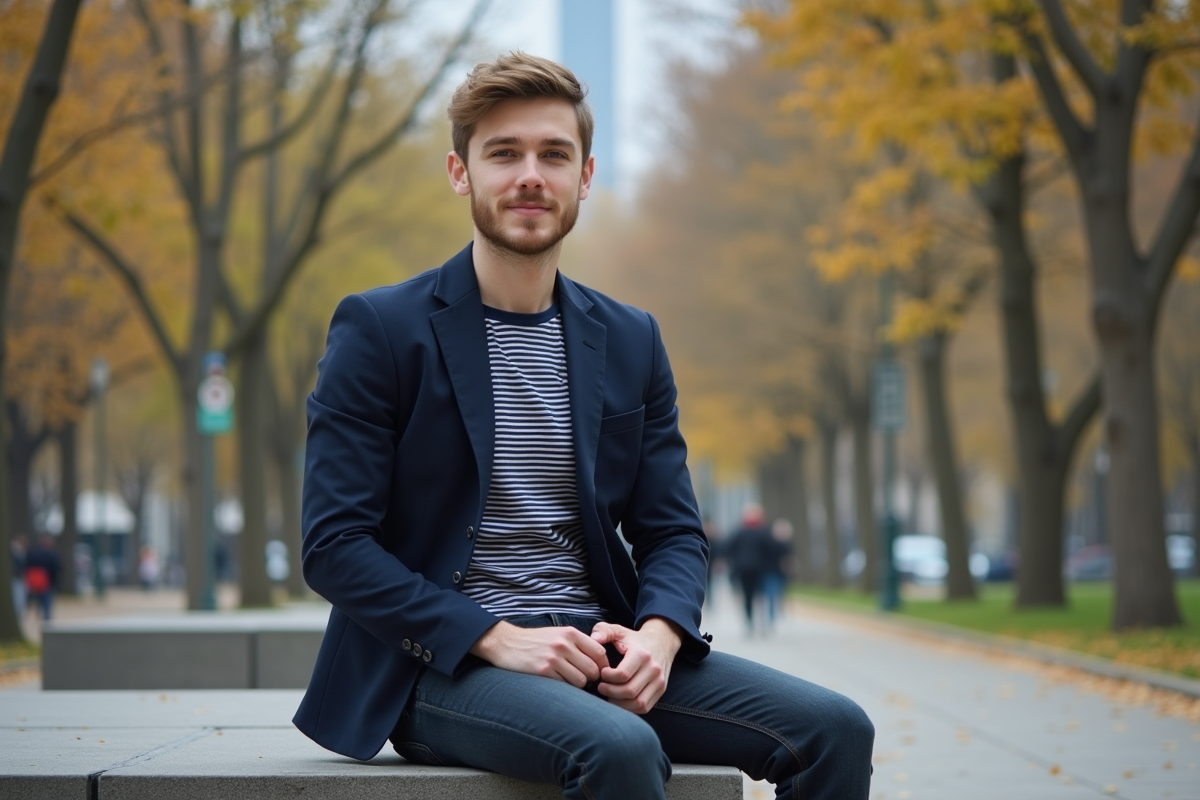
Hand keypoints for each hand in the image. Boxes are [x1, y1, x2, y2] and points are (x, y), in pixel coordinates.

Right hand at [470, 621, 608, 687]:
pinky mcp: (543, 671)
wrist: (507, 643)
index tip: (599, 672)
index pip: (599, 652)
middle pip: (593, 669)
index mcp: (570, 633)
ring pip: (581, 680)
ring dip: (578, 685)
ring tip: (570, 681)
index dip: (603, 665)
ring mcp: (553, 658)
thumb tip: (600, 661)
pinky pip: (565, 685)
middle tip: (584, 680)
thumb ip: (578, 643)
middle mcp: (564, 644)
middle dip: (592, 678)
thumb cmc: (536, 640)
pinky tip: (557, 682)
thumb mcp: (558, 634)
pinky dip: (565, 687)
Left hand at [590, 618, 682, 713]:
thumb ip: (603, 630)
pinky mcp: (661, 690)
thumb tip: (593, 639)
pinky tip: (620, 700)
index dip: (608, 678)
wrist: (662, 642)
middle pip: (630, 691)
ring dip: (620, 703)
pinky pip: (645, 707)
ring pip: (638, 703)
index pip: (623, 674)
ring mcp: (659, 681)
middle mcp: (653, 669)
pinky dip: (630, 708)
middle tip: (601, 687)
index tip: (601, 673)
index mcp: (642, 654)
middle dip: (611, 692)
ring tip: (609, 696)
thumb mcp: (619, 630)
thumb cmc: (634, 639)